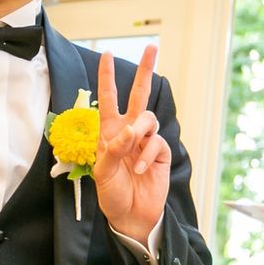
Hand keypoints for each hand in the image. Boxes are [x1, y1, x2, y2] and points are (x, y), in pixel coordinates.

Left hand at [92, 44, 171, 242]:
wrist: (131, 216)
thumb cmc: (112, 195)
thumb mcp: (102, 173)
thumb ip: (113, 149)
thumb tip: (131, 130)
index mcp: (109, 132)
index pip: (108, 99)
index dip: (107, 77)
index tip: (108, 55)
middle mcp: (129, 132)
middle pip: (139, 95)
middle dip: (145, 71)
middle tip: (151, 47)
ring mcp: (146, 142)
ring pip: (149, 118)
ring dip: (141, 133)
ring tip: (134, 156)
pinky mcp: (161, 154)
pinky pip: (157, 143)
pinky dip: (147, 156)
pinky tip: (141, 171)